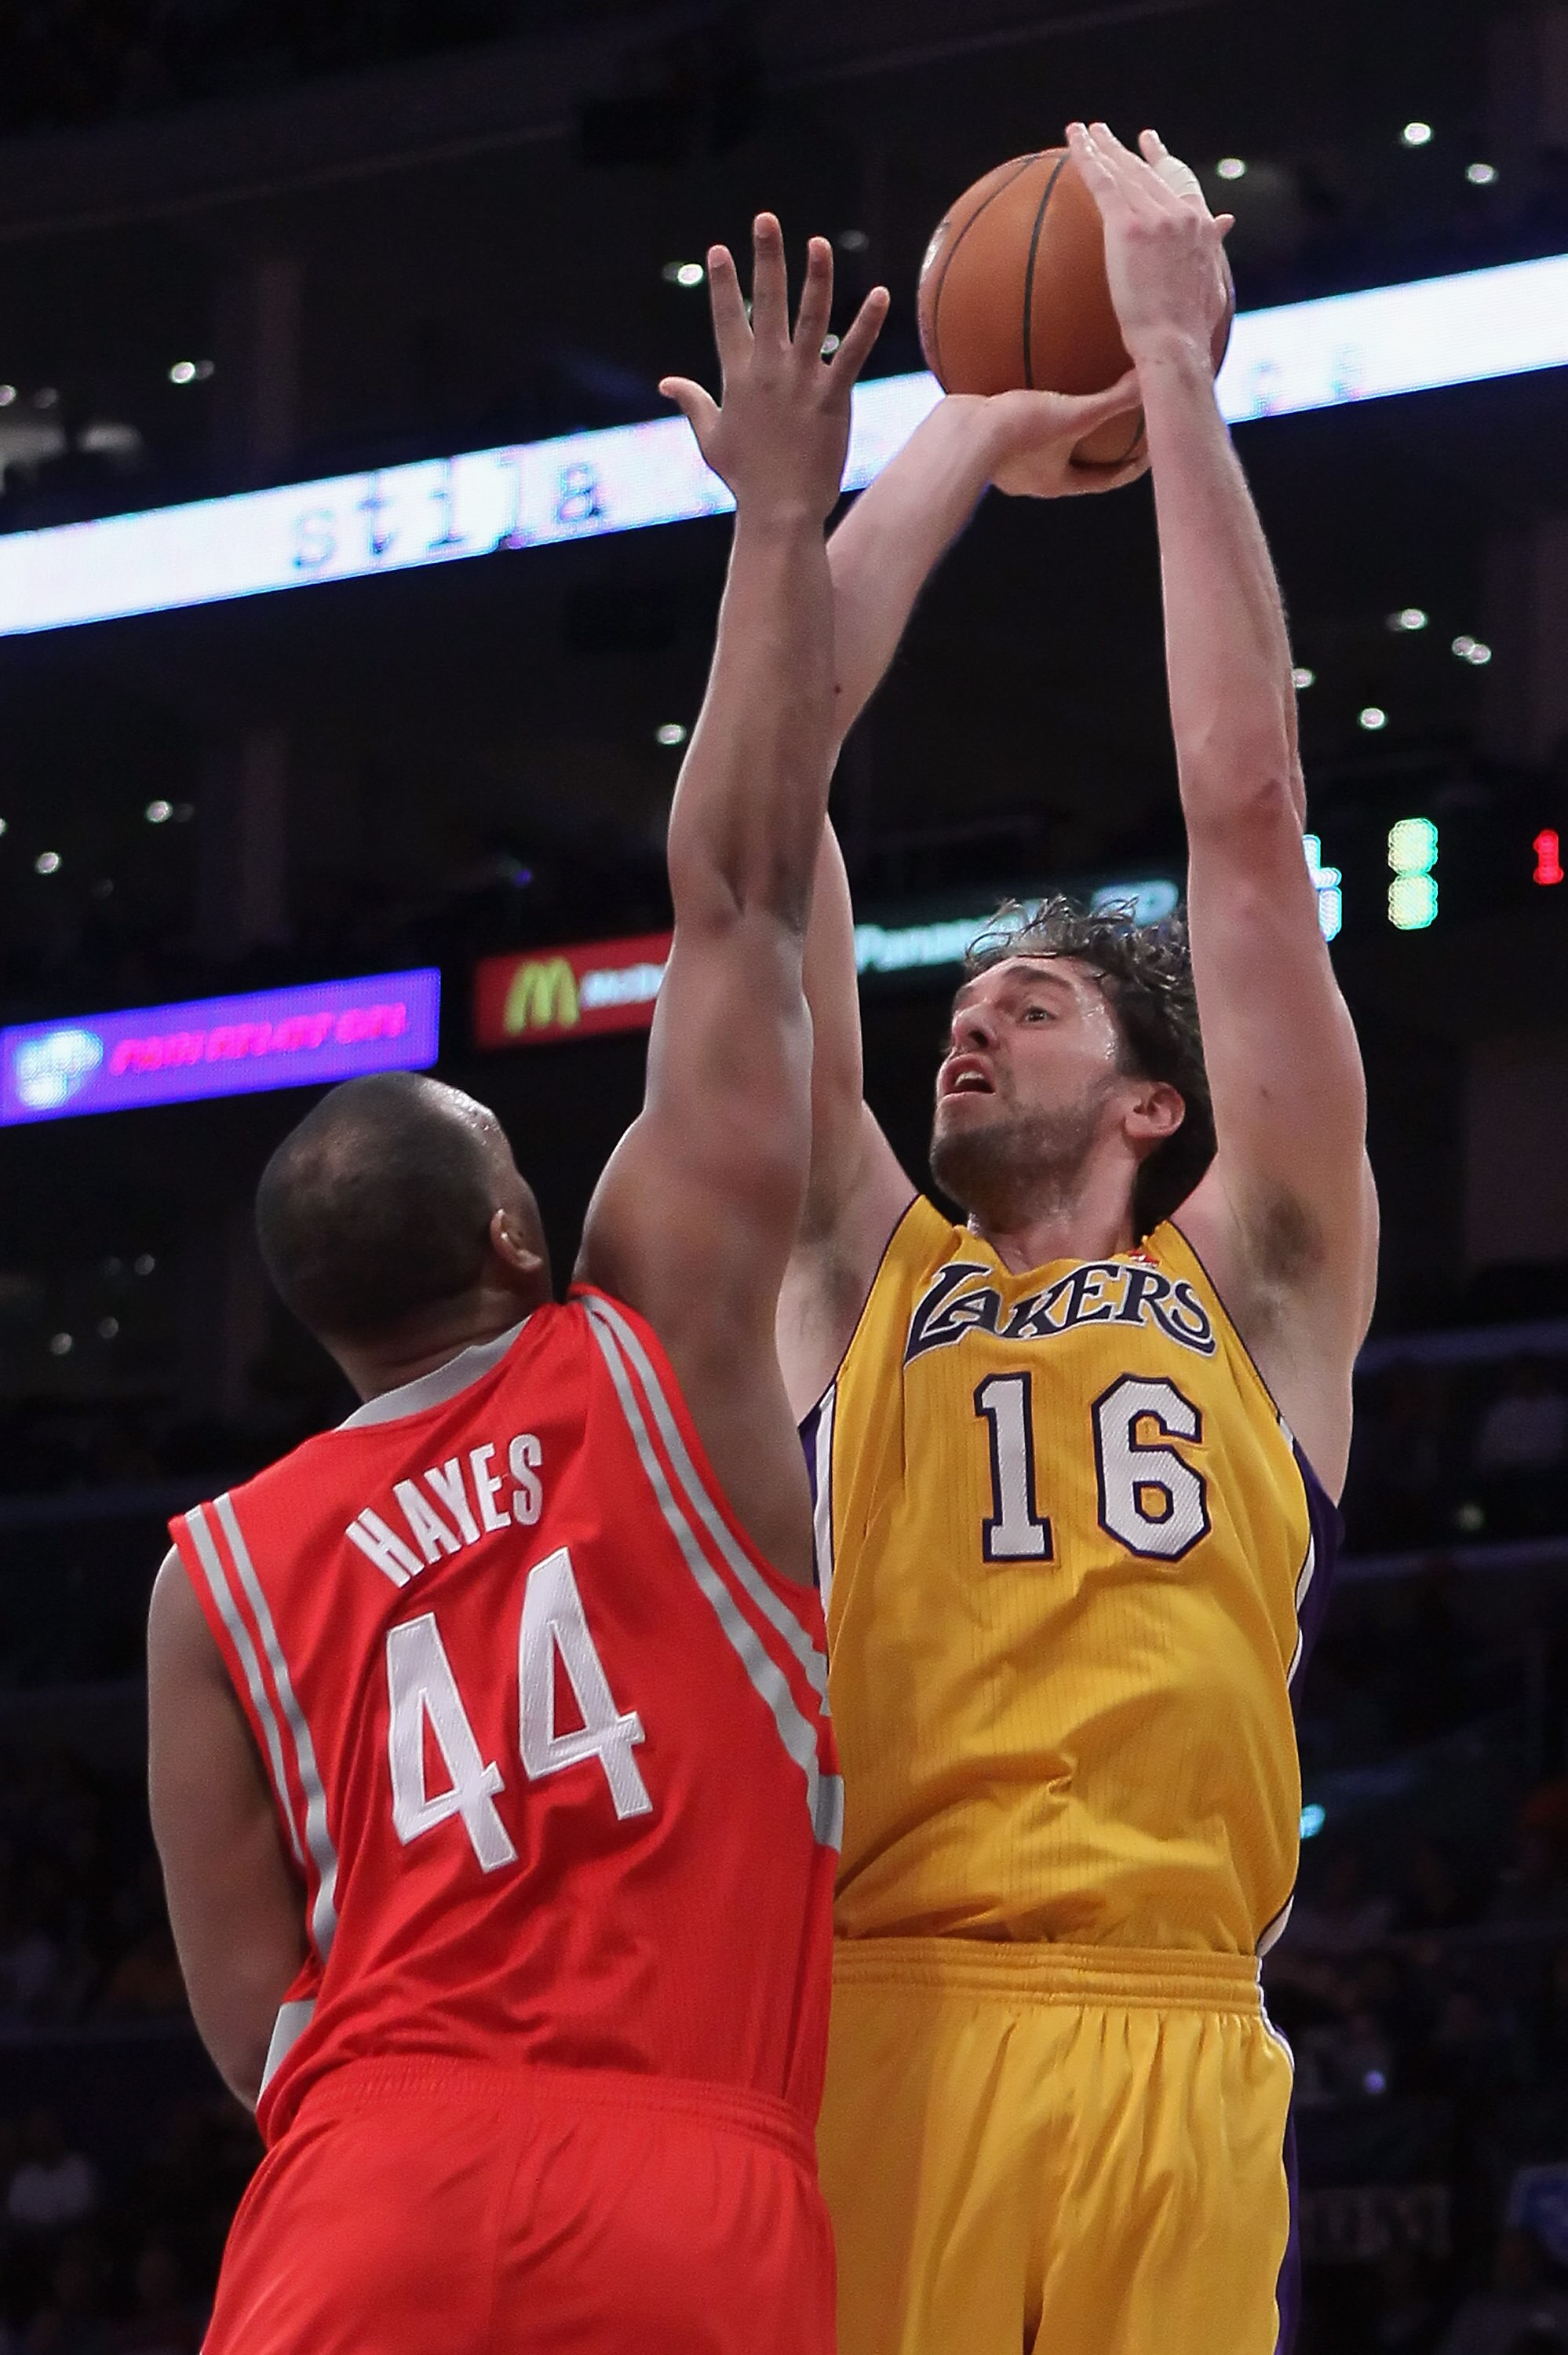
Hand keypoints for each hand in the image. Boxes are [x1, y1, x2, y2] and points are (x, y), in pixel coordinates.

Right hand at [660, 215, 890, 525]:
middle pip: (766, 303)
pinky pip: (853, 353)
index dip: (722, 283)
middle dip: (765, 258)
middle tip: (766, 219)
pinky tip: (881, 295)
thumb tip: (666, 384)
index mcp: (737, 377)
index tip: (719, 250)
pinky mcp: (833, 397)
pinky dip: (867, 324)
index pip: (727, 319)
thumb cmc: (744, 477)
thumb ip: (691, 402)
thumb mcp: (709, 438)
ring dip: (816, 278)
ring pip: (812, 318)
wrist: (779, 510)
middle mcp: (768, 371)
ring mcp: (802, 381)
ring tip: (818, 244)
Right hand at [972, 376, 1146, 497]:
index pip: (1104, 479)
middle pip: (1071, 465)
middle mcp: (1030, 480)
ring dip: (1054, 427)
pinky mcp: (979, 440)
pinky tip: (1023, 371)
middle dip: (1091, 448)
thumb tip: (1153, 380)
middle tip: (1111, 426)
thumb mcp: (1076, 413)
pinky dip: (1021, 403)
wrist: (958, 434)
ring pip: (1038, 444)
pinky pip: (1009, 421)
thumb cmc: (1018, 429)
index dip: (1129, 467)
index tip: (1147, 450)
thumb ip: (1115, 400)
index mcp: (1055, 483)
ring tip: (1065, 398)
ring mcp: (1002, 463)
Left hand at [1066, 122, 1231, 363]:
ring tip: (1083, 131)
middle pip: (1147, 172)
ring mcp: (1154, 217)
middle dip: (1125, 149)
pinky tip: (1074, 141)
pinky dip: (1087, 157)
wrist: (1176, 343)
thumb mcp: (1213, 284)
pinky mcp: (1128, 227)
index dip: (1163, 161)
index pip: (1180, 183)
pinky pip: (1103, 182)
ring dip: (1101, 146)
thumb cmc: (1191, 330)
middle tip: (1105, 133)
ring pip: (1123, 170)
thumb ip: (1214, 248)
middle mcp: (1180, 213)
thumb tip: (1226, 224)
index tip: (1151, 145)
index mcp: (1200, 226)